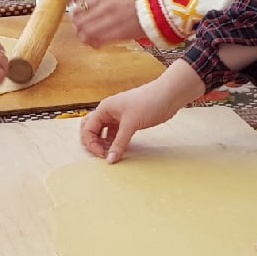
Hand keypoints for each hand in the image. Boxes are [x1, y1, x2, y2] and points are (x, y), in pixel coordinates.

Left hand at [70, 0, 146, 46]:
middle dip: (77, 28)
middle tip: (80, 30)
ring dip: (84, 37)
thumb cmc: (133, 4)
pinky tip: (97, 43)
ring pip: (86, 33)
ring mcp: (110, 21)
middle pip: (79, 22)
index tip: (76, 19)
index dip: (74, 16)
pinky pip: (97, 41)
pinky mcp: (116, 34)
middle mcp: (104, 8)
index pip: (78, 8)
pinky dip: (94, 43)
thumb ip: (95, 3)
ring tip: (89, 38)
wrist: (154, 10)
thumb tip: (80, 11)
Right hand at [80, 64, 202, 160]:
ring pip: (104, 132)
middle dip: (92, 142)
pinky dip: (115, 142)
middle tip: (100, 154)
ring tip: (111, 154)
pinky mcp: (129, 121)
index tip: (102, 155)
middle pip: (91, 129)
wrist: (168, 96)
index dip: (91, 143)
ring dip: (104, 143)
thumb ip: (119, 143)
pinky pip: (116, 134)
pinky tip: (120, 149)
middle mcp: (108, 112)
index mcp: (104, 109)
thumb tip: (110, 159)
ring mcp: (118, 117)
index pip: (88, 128)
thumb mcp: (131, 124)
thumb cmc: (148, 102)